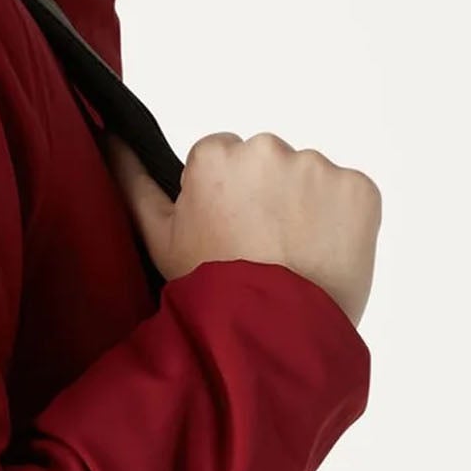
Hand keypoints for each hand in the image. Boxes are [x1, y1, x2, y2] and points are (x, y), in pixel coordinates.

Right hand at [104, 129, 380, 330]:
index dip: (221, 198)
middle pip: (265, 164)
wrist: (270, 333)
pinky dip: (338, 221)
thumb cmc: (208, 288)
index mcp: (218, 154)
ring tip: (288, 258)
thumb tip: (110, 137)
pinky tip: (319, 254)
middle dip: (263, 196)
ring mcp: (319, 168)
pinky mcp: (360, 190)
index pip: (219, 158)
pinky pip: (347, 196)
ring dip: (301, 208)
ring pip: (307, 179)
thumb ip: (132, 181)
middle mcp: (269, 149)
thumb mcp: (158, 237)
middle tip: (256, 249)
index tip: (223, 232)